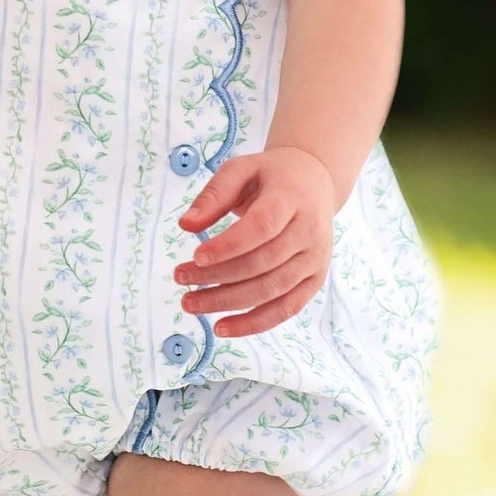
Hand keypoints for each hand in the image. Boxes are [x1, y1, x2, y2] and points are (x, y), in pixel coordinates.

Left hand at [172, 146, 335, 338]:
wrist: (315, 181)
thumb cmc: (271, 176)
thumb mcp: (242, 169)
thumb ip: (214, 194)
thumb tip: (185, 225)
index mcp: (291, 198)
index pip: (261, 227)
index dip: (229, 246)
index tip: (195, 256)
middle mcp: (309, 231)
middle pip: (262, 263)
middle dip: (217, 276)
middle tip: (181, 278)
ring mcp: (315, 259)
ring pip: (271, 290)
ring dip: (228, 302)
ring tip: (191, 302)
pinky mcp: (314, 280)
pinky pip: (285, 309)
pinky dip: (254, 323)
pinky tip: (223, 326)